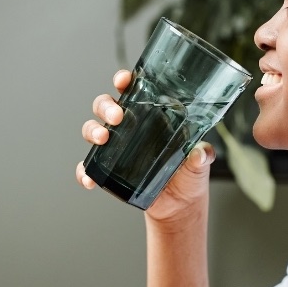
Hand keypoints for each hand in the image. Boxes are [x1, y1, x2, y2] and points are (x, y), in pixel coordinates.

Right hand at [76, 70, 213, 222]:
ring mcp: (117, 149)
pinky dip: (84, 171)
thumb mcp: (199, 163)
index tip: (123, 80)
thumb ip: (203, 156)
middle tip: (117, 117)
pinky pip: (89, 167)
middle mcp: (130, 129)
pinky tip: (89, 178)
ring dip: (92, 130)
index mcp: (150, 117)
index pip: (132, 91)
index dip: (124, 81)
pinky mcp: (110, 172)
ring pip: (93, 129)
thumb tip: (201, 154)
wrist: (180, 206)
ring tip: (102, 138)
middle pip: (106, 106)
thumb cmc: (188, 176)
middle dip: (106, 106)